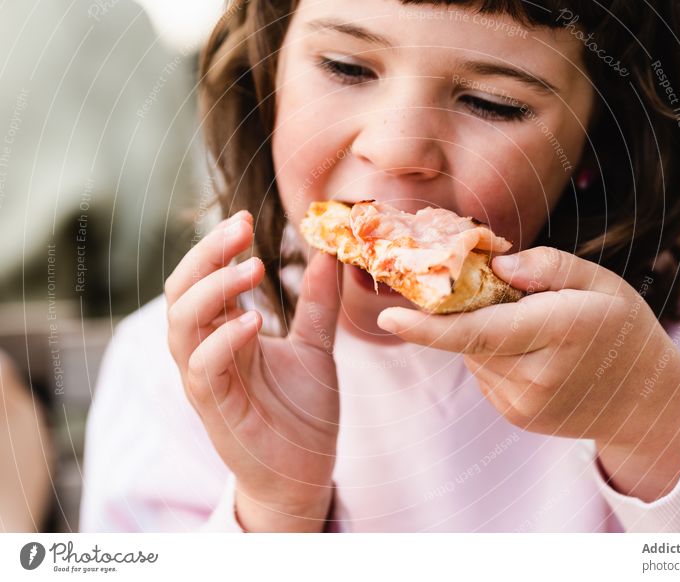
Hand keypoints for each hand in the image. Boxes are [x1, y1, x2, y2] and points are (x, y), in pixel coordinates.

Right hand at [165, 211, 342, 529]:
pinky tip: (251, 322)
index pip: (205, 278)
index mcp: (225, 332)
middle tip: (240, 227)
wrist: (305, 472)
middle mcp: (207, 350)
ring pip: (181, 323)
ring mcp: (206, 379)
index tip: (246, 220)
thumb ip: (317, 305)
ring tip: (252, 268)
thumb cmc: (301, 412)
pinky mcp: (213, 408)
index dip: (217, 247)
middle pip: (182, 290)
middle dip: (207, 254)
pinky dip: (222, 339)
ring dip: (212, 289)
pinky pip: (202, 366)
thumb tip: (327, 255)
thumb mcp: (316, 348)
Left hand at [377, 247, 679, 500]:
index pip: (482, 331)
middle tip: (500, 292)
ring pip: (473, 354)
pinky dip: (493, 354)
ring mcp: (525, 403)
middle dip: (467, 308)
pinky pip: (484, 372)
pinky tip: (531, 352)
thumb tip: (495, 266)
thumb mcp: (602, 282)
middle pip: (471, 335)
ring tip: (531, 327)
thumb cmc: (623, 330)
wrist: (645, 403)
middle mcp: (539, 375)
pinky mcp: (516, 415)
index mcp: (563, 331)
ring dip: (484, 332)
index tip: (388, 316)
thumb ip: (548, 265)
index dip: (430, 326)